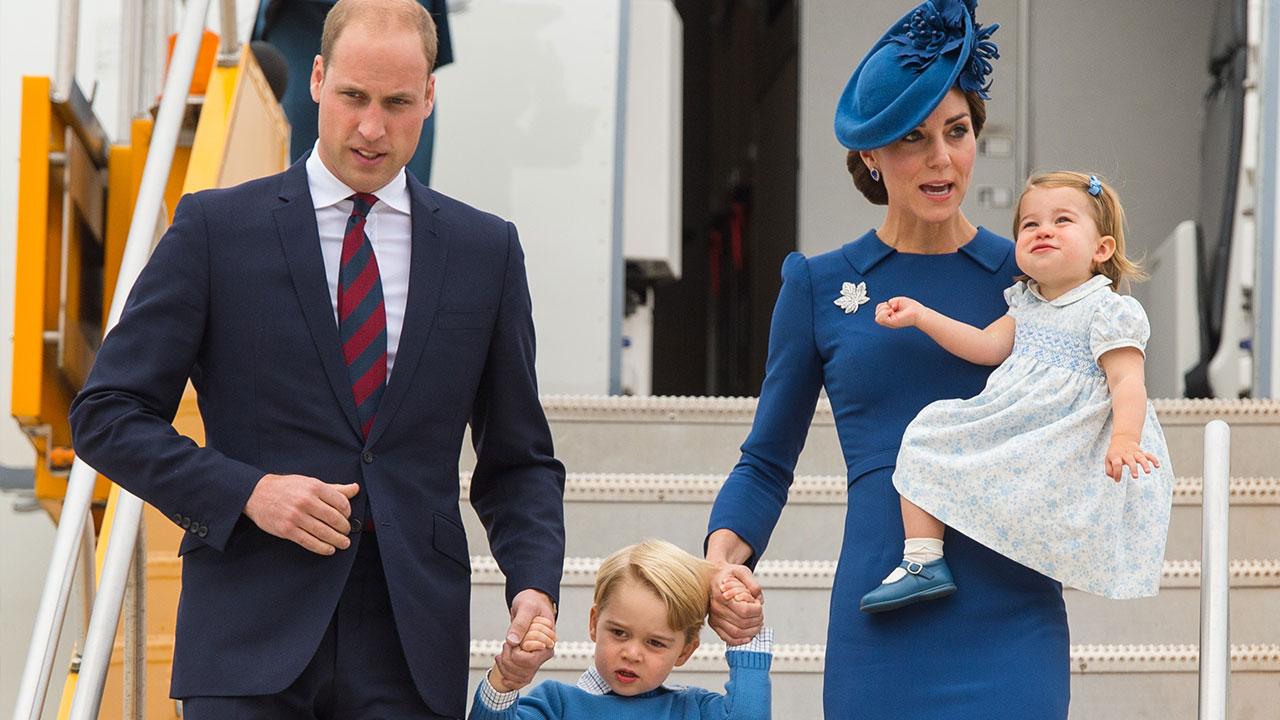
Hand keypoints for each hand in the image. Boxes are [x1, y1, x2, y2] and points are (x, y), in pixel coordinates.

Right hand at [243, 474, 358, 554]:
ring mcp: (296, 517)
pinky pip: (309, 542)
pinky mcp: (287, 530)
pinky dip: (322, 548)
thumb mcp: (310, 482)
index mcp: (314, 487)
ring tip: (343, 543)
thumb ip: (334, 488)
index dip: (348, 512)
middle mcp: (306, 501)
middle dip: (344, 528)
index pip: (341, 502)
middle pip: (334, 519)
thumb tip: (355, 488)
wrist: (256, 493)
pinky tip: (329, 549)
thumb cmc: (286, 487)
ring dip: (337, 540)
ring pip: (323, 532)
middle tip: (347, 532)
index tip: (348, 516)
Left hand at [493, 589, 556, 689]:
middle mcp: (544, 653)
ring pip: (519, 677)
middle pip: (523, 671)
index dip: (515, 653)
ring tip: (503, 649)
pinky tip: (500, 661)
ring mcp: (536, 658)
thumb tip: (513, 641)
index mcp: (548, 643)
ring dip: (505, 666)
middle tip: (505, 643)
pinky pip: (519, 679)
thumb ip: (520, 624)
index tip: (510, 640)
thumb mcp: (526, 608)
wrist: (531, 602)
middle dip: (508, 659)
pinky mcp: (528, 661)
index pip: (529, 661)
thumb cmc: (532, 603)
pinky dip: (506, 674)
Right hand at [707, 563, 762, 644]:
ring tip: (757, 625)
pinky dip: (739, 641)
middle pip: (742, 623)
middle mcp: (715, 607)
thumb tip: (758, 597)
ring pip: (736, 633)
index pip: (744, 611)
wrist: (713, 577)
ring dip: (751, 632)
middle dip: (757, 621)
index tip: (759, 605)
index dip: (757, 611)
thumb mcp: (742, 571)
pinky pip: (727, 638)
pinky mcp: (714, 624)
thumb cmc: (728, 575)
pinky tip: (748, 637)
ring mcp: (714, 617)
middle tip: (761, 616)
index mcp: (721, 594)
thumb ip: (752, 583)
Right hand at [875, 297, 927, 328]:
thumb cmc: (911, 307)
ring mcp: (890, 322)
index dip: (882, 305)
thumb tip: (887, 305)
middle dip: (882, 307)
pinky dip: (884, 313)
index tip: (893, 305)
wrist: (918, 312)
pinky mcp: (891, 323)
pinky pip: (879, 319)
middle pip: (876, 313)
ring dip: (883, 310)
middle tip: (893, 307)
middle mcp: (889, 319)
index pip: (878, 310)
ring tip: (892, 310)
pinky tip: (892, 311)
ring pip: (876, 317)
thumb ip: (890, 302)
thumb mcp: (897, 301)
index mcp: (890, 315)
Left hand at [1105, 435, 1159, 481]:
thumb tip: (1115, 478)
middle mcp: (1126, 454)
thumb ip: (1109, 470)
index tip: (1118, 480)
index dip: (1117, 473)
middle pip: (1130, 461)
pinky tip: (1157, 466)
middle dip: (1133, 469)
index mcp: (1116, 456)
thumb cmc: (1114, 453)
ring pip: (1141, 457)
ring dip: (1145, 464)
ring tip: (1148, 471)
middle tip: (1135, 477)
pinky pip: (1149, 455)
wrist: (1122, 439)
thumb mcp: (1107, 460)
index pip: (1116, 464)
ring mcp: (1135, 453)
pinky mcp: (1141, 452)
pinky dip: (1154, 460)